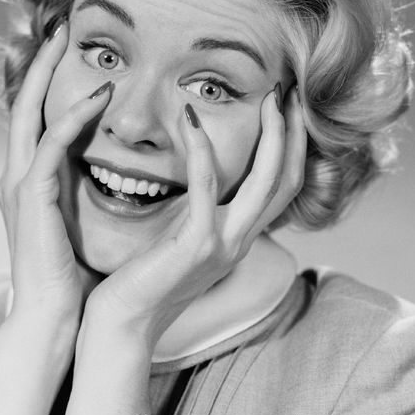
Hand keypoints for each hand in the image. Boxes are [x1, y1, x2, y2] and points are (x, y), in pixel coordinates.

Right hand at [0, 20, 110, 335]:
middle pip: (23, 104)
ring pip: (29, 113)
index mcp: (31, 183)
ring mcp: (19, 185)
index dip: (49, 82)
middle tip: (59, 25)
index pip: (38, 119)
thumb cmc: (75, 277)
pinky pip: (51, 145)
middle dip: (38, 63)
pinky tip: (98, 94)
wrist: (55, 319)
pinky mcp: (30, 197)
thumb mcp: (82, 223)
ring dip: (47, 74)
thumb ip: (89, 192)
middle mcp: (18, 177)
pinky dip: (73, 117)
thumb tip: (122, 173)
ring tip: (67, 38)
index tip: (70, 51)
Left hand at [83, 86, 305, 349]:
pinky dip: (203, 150)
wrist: (122, 324)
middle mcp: (240, 241)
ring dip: (272, 135)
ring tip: (266, 98)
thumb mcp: (180, 237)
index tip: (283, 106)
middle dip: (292, 133)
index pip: (282, 186)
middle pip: (288, 180)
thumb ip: (198, 209)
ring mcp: (224, 245)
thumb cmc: (142, 278)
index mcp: (237, 238)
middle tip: (285, 91)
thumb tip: (200, 173)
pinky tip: (191, 120)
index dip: (291, 145)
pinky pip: (208, 188)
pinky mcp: (197, 245)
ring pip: (268, 182)